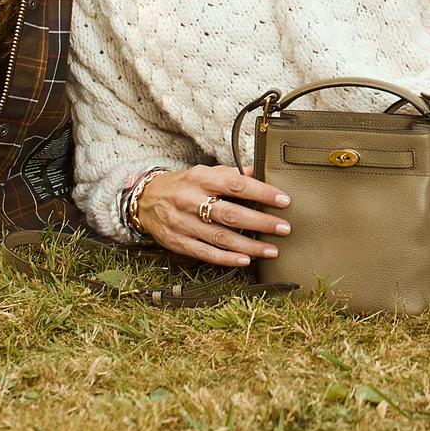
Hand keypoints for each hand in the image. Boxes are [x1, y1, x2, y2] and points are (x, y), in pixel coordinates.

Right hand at [135, 161, 291, 267]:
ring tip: (272, 249)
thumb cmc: (183, 185)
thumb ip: (233, 174)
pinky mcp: (178, 242)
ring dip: (250, 246)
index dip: (262, 193)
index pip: (236, 185)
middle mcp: (192, 201)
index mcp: (202, 179)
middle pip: (231, 214)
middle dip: (261, 223)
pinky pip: (206, 253)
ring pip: (221, 237)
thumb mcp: (205, 172)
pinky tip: (246, 260)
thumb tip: (262, 170)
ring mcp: (183, 223)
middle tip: (284, 228)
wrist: (146, 200)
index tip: (283, 200)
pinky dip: (227, 259)